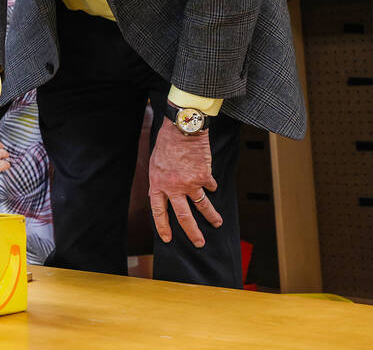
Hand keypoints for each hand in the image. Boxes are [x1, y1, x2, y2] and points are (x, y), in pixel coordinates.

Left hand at [147, 118, 221, 247]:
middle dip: (192, 233)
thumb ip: (160, 181)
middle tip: (199, 243)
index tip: (168, 239)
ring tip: (217, 223)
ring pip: (202, 206)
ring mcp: (190, 183)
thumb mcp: (155, 164)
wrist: (182, 129)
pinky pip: (210, 186)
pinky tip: (213, 187)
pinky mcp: (204, 176)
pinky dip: (212, 187)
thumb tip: (164, 194)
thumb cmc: (166, 144)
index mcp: (158, 185)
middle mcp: (174, 188)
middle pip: (184, 217)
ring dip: (211, 216)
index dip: (163, 227)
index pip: (159, 212)